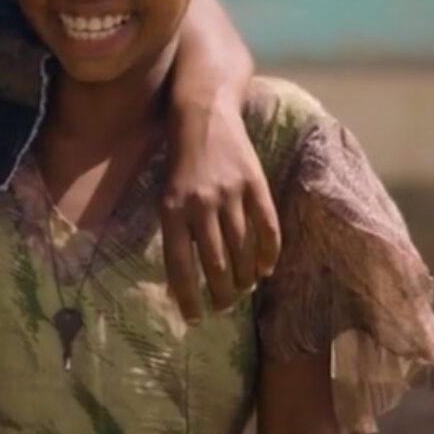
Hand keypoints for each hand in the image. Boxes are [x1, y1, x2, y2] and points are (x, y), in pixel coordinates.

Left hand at [160, 92, 280, 322]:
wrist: (203, 114)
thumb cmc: (179, 161)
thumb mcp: (165, 195)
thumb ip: (175, 233)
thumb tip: (178, 283)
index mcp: (171, 210)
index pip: (180, 266)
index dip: (188, 297)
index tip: (195, 319)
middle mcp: (200, 205)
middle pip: (215, 264)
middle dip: (221, 293)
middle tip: (224, 306)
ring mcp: (230, 195)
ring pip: (241, 250)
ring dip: (243, 277)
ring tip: (243, 289)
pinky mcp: (255, 184)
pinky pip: (266, 228)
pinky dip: (268, 254)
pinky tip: (265, 269)